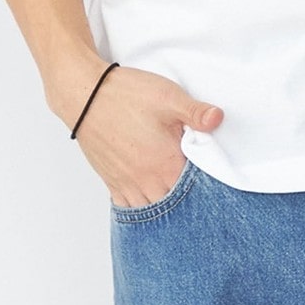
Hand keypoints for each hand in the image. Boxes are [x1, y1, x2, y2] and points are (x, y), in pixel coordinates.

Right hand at [70, 66, 223, 207]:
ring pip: (151, 209)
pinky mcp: (111, 180)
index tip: (212, 180)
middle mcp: (147, 181)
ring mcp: (127, 183)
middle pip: (174, 205)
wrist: (86, 96)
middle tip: (196, 189)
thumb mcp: (169, 97)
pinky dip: (140, 206)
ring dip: (164, 205)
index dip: (206, 187)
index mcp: (166, 164)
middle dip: (187, 201)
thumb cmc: (127, 95)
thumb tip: (219, 119)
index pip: (194, 190)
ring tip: (175, 195)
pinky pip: (128, 206)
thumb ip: (196, 112)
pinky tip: (149, 198)